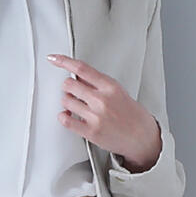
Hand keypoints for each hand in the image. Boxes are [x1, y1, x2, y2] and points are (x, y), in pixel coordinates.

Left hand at [46, 54, 161, 169]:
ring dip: (67, 102)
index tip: (53, 59)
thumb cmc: (132, 115)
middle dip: (68, 87)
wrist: (142, 137)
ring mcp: (95, 116)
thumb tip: (78, 76)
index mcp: (110, 86)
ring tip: (75, 105)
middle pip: (69, 84)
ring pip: (65, 101)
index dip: (63, 61)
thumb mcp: (119, 92)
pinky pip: (66, 120)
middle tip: (73, 91)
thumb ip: (98, 84)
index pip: (81, 68)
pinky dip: (63, 116)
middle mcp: (101, 100)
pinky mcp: (90, 132)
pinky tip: (69, 115)